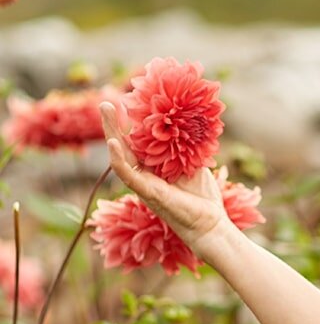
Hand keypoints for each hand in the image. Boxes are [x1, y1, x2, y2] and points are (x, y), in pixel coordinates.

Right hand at [100, 101, 228, 256]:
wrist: (210, 223)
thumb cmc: (202, 197)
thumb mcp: (194, 164)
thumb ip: (186, 147)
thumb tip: (187, 123)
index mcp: (154, 166)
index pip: (138, 140)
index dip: (132, 122)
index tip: (129, 100)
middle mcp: (144, 174)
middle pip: (124, 145)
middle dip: (114, 123)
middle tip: (106, 100)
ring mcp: (143, 184)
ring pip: (121, 156)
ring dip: (111, 132)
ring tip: (106, 110)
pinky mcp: (148, 193)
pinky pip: (129, 175)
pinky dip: (119, 160)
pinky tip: (114, 143)